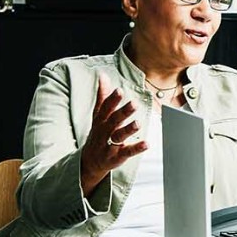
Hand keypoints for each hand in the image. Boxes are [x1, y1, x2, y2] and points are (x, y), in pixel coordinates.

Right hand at [79, 73, 146, 193]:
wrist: (90, 161)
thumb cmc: (98, 133)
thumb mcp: (98, 115)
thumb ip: (102, 95)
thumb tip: (103, 75)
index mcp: (100, 120)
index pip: (105, 108)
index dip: (112, 99)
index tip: (119, 90)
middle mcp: (104, 131)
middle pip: (113, 121)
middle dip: (123, 112)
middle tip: (134, 104)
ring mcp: (109, 145)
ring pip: (119, 136)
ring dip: (128, 130)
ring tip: (138, 123)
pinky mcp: (116, 157)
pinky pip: (127, 152)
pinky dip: (136, 148)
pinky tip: (146, 144)